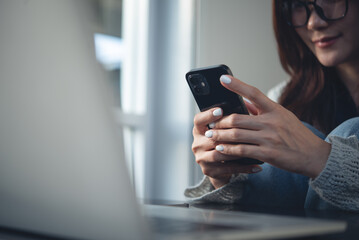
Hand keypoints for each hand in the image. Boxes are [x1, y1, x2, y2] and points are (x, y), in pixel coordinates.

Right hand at [192, 107, 262, 188]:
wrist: (221, 168)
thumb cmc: (226, 142)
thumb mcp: (224, 130)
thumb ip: (231, 119)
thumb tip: (246, 102)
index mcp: (199, 129)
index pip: (198, 120)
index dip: (208, 115)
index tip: (220, 110)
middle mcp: (197, 143)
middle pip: (211, 137)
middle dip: (228, 134)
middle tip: (245, 130)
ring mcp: (202, 158)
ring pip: (219, 153)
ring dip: (237, 150)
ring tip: (253, 148)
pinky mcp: (209, 171)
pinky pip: (228, 169)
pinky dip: (244, 167)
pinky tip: (257, 166)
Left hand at [208, 75, 330, 178]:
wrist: (314, 156)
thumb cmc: (297, 135)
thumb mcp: (283, 116)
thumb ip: (262, 109)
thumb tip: (244, 101)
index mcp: (275, 110)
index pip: (254, 93)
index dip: (237, 85)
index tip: (222, 78)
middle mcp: (272, 122)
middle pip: (238, 118)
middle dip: (220, 122)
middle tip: (210, 124)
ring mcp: (269, 138)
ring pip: (236, 134)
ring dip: (220, 136)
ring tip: (211, 136)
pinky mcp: (268, 153)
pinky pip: (242, 150)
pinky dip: (229, 150)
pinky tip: (220, 149)